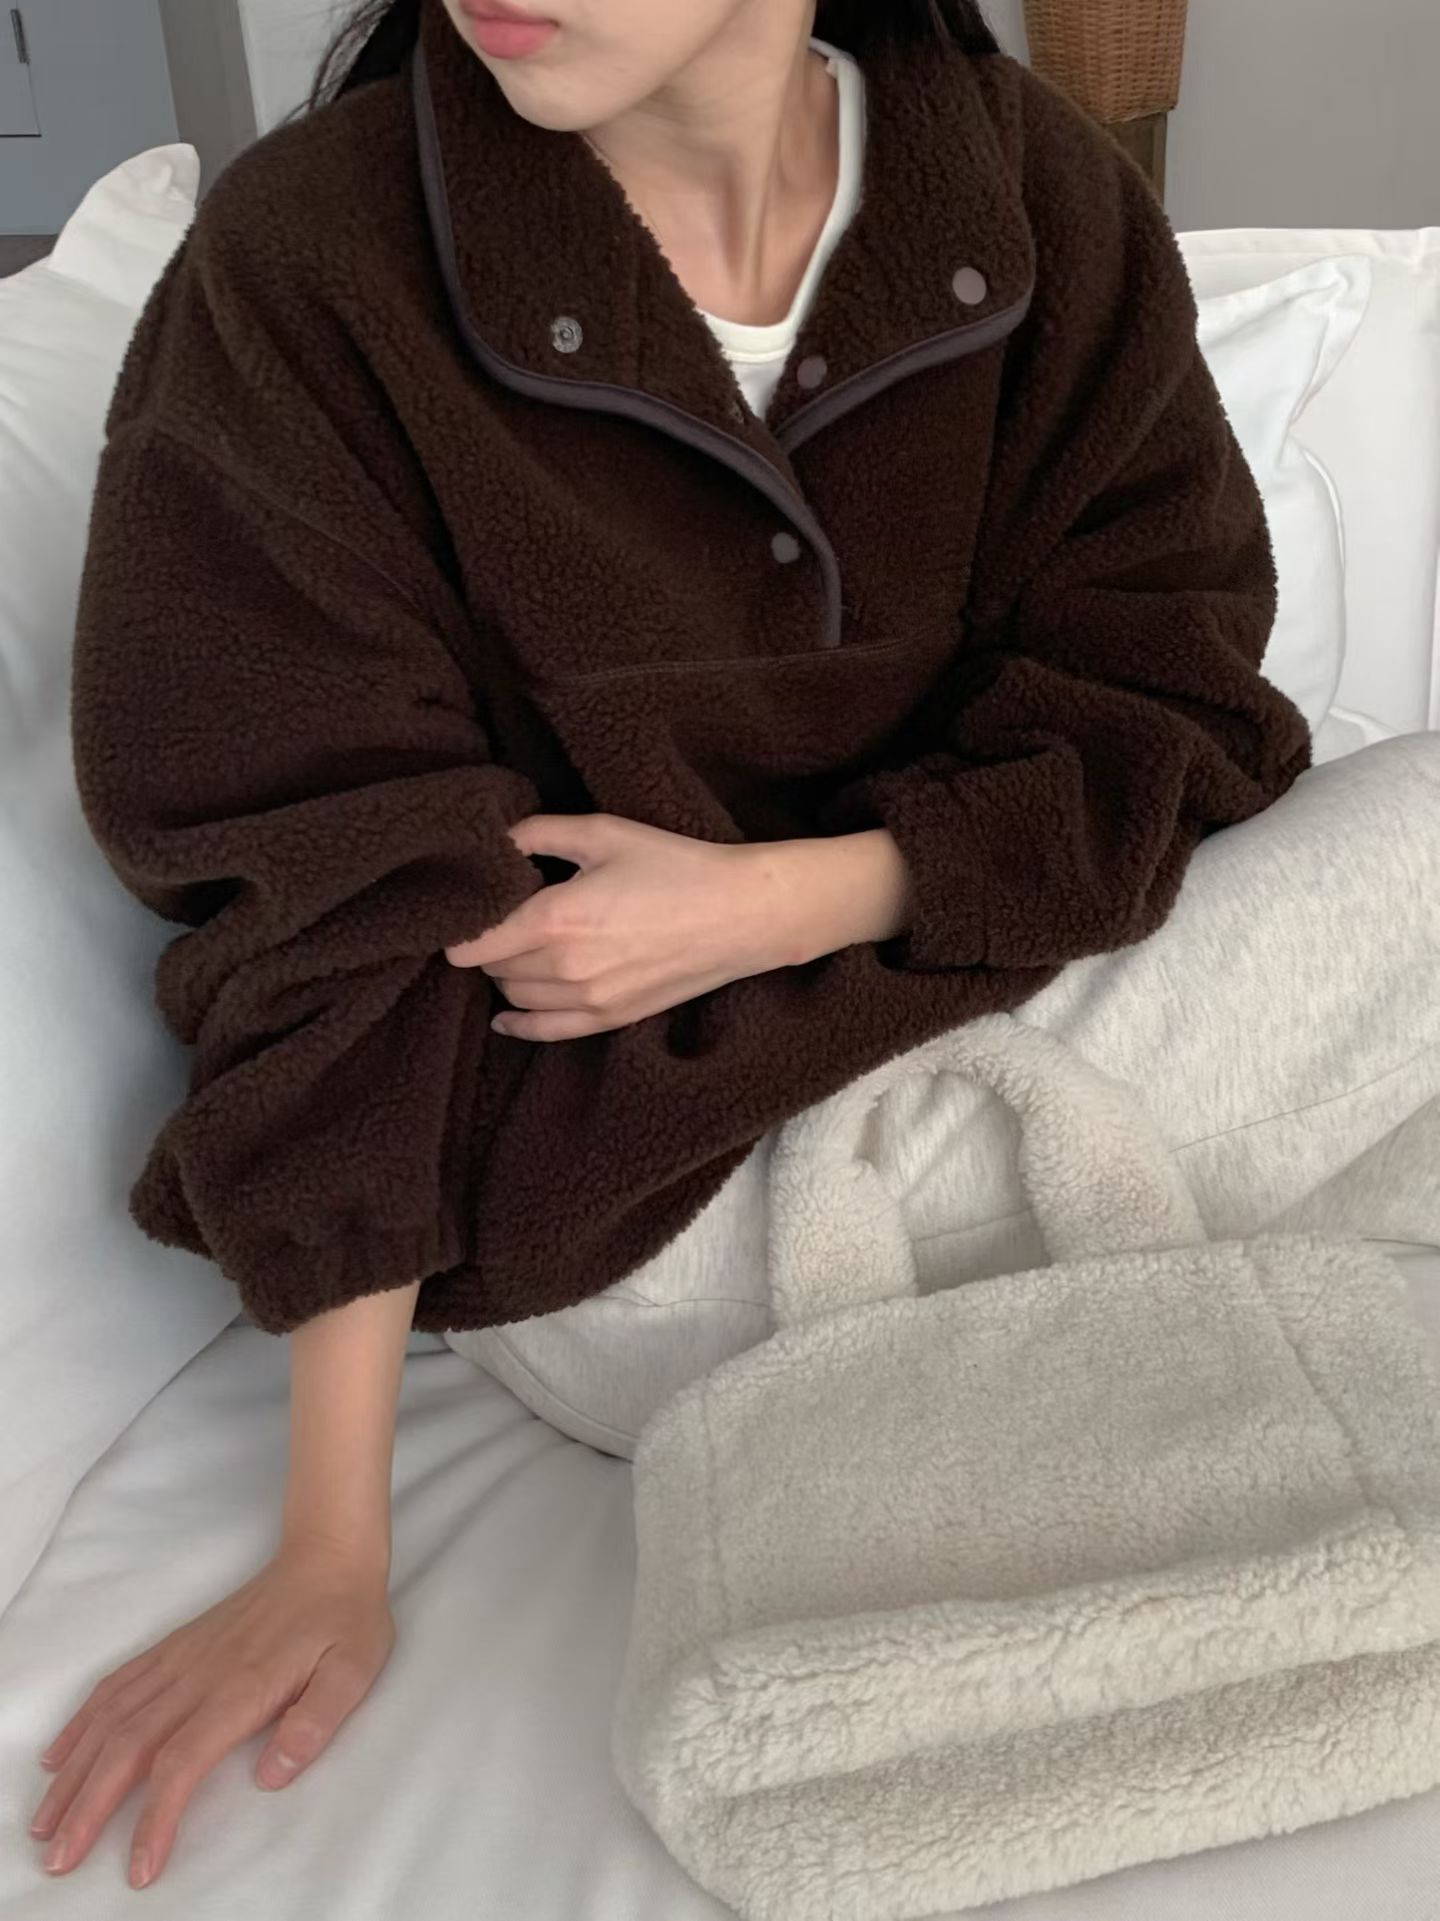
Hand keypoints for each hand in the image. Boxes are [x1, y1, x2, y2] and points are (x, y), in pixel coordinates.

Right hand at [29, 1536, 394, 1889]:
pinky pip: (118, 1684)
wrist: (327, 1556)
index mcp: (241, 1688)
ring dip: (75, 1771)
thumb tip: (272, 1776)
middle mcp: (200, 1674)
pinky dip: (83, 1721)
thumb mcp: (353, 1671)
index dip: (155, 1817)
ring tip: (46, 1821)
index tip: (140, 1867)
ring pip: (112, 1717)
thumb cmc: (345, 1619)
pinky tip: (61, 1753)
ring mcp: (183, 1657)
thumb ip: (315, 1723)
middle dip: (89, 1806)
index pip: (181, 1761)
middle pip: (128, 1745)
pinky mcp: (177, 1645)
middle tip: (61, 1859)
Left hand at [445, 814, 911, 1040]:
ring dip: (506, 976)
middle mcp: (564, 967)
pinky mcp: (610, 1018)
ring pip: (514, 998)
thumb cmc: (676, 866)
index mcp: (556, 918)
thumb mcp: (604, 833)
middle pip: (492, 968)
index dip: (459, 926)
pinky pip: (545, 1033)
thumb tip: (494, 840)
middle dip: (487, 945)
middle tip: (497, 920)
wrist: (741, 914)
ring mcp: (588, 1000)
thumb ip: (538, 833)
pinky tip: (506, 1017)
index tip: (461, 909)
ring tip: (515, 950)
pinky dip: (518, 1024)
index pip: (474, 941)